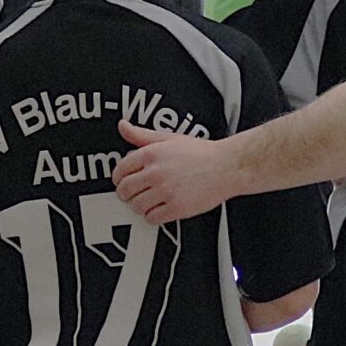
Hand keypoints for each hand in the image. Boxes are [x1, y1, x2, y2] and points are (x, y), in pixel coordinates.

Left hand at [113, 122, 234, 224]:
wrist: (227, 166)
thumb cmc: (202, 153)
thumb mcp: (169, 138)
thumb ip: (142, 134)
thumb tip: (123, 126)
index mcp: (151, 154)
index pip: (120, 170)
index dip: (119, 178)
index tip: (122, 181)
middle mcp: (156, 173)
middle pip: (125, 190)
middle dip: (126, 194)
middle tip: (132, 193)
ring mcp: (166, 192)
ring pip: (136, 206)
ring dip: (139, 206)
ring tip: (147, 201)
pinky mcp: (176, 208)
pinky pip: (152, 218)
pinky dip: (152, 216)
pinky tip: (159, 209)